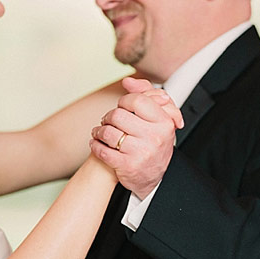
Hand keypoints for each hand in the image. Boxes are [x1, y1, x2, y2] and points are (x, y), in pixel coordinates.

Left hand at [90, 77, 182, 198]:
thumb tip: (128, 82)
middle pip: (118, 115)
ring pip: (107, 132)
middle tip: (108, 121)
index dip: (124, 102)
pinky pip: (102, 151)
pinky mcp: (127, 166)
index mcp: (164, 122)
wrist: (155, 177)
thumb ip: (146, 94)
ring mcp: (141, 152)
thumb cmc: (155, 143)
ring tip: (99, 133)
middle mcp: (154, 137)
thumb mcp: (158, 118)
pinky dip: (95, 146)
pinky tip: (97, 144)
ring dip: (98, 132)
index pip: (137, 101)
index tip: (122, 107)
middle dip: (108, 117)